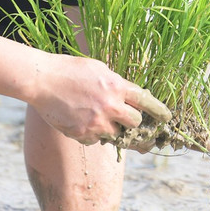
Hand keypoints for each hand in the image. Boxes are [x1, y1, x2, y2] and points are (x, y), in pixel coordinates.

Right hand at [28, 54, 170, 145]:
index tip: (167, 118)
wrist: (42, 80)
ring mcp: (96, 122)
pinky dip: (93, 134)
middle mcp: (110, 106)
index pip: (147, 101)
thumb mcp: (100, 70)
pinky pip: (96, 140)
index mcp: (117, 87)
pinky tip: (82, 121)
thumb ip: (116, 84)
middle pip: (135, 122)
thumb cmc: (71, 70)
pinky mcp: (81, 134)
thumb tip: (130, 97)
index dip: (159, 111)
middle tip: (124, 116)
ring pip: (116, 134)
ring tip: (98, 116)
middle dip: (133, 121)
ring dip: (112, 129)